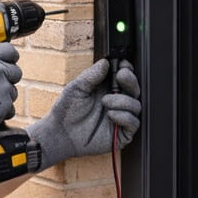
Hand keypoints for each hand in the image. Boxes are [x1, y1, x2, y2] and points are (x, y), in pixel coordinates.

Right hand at [0, 43, 21, 158]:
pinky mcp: (5, 106)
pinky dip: (3, 110)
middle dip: (7, 76)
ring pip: (13, 90)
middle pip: (15, 70)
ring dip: (4, 94)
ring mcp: (3, 89)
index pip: (9, 50)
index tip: (5, 60)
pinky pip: (11, 107)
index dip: (8, 56)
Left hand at [26, 59, 140, 169]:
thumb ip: (91, 75)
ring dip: (123, 101)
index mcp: (107, 89)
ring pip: (136, 105)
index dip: (127, 69)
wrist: (60, 134)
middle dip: (130, 80)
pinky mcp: (122, 134)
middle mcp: (116, 102)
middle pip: (135, 89)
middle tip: (121, 76)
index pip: (125, 77)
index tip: (122, 64)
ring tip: (105, 102)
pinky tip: (111, 115)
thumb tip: (105, 62)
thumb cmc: (66, 112)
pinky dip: (125, 117)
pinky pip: (134, 123)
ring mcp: (120, 118)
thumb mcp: (76, 88)